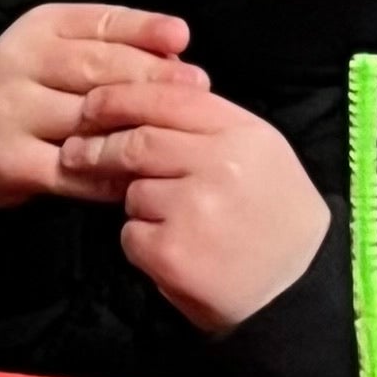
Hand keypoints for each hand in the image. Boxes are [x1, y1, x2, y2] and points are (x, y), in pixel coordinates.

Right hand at [0, 3, 193, 210]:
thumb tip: (176, 44)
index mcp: (38, 27)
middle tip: (196, 90)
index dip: (143, 30)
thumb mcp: (63, 50)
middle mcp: (18, 62)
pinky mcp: (8, 160)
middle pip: (97, 69)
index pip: (98, 23)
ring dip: (136, 130)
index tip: (183, 39)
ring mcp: (10, 112)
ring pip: (87, 121)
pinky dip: (110, 176)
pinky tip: (140, 176)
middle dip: (151, 79)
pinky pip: (72, 172)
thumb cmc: (35, 88)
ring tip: (177, 135)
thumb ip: (113, 44)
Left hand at [61, 74, 331, 333]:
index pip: (166, 99)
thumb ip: (205, 120)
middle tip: (77, 152)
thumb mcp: (256, 149)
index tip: (92, 105)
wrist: (300, 287)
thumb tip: (143, 89)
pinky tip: (174, 250)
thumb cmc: (274, 211)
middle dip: (100, 147)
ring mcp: (195, 210)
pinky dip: (142, 243)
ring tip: (172, 221)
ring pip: (133, 192)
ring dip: (138, 204)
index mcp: (241, 132)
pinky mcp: (173, 254)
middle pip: (137, 143)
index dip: (120, 98)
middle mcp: (219, 165)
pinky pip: (132, 235)